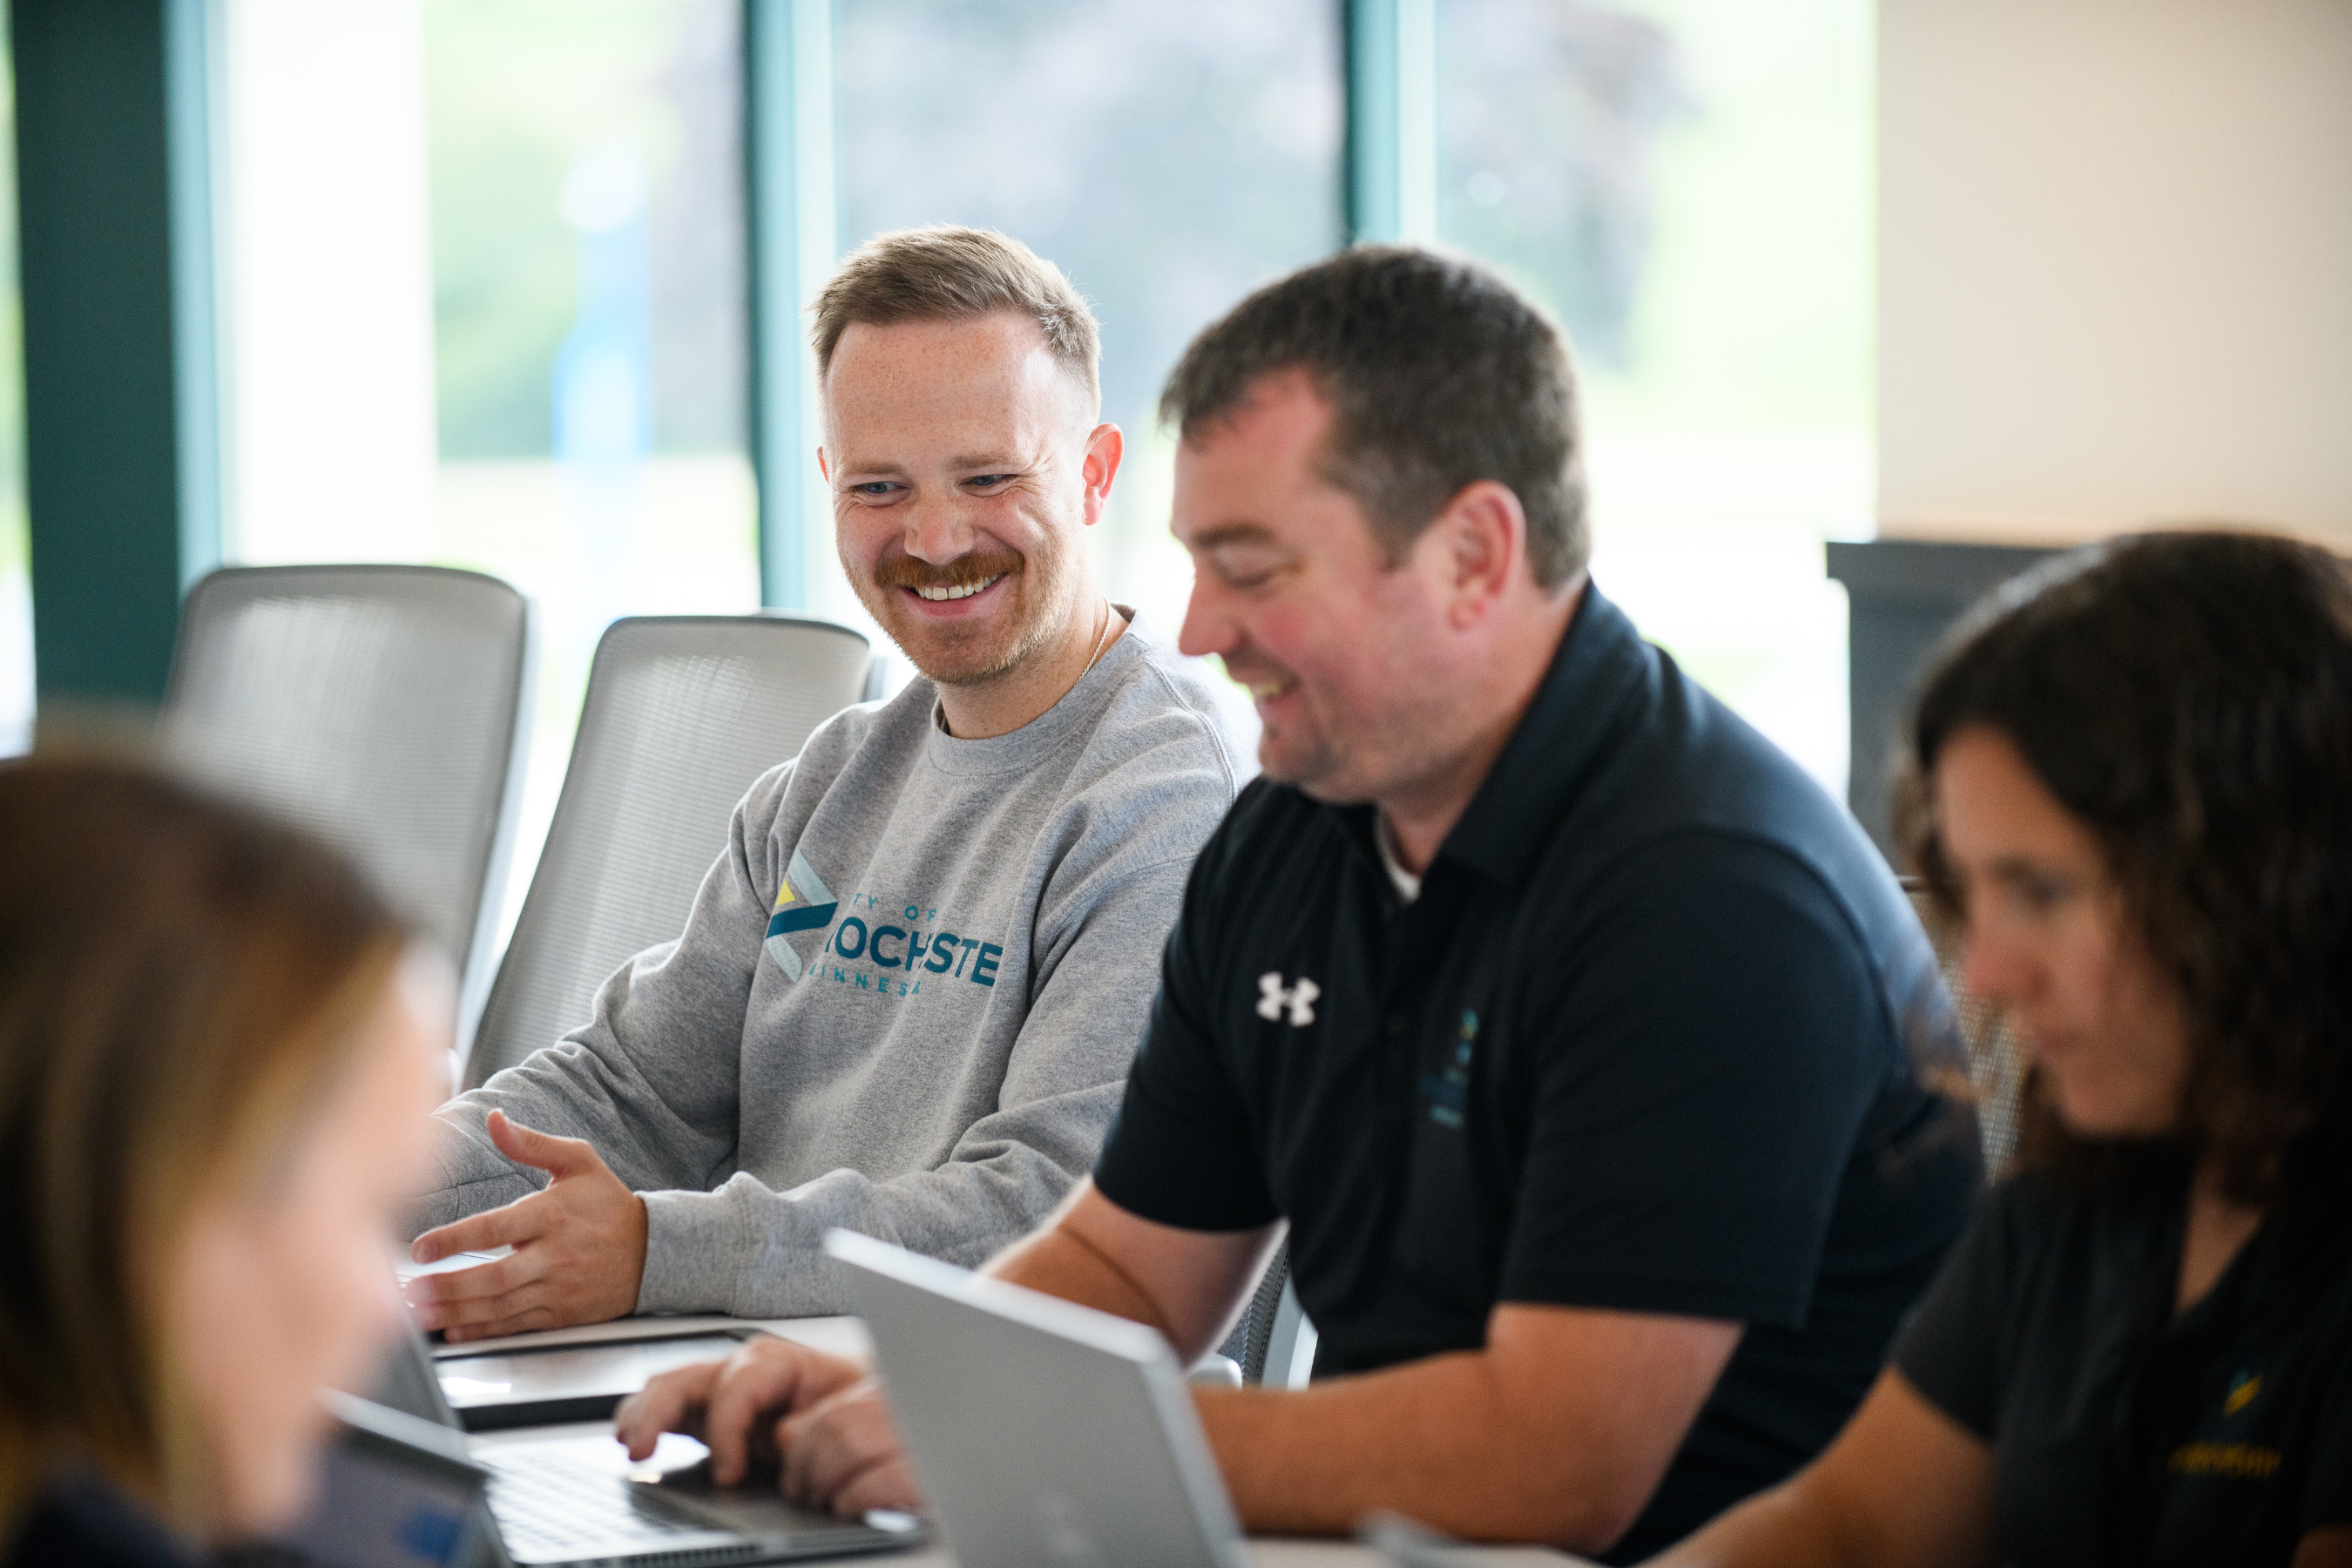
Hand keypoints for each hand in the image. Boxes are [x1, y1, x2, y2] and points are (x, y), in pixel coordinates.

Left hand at [405, 1110, 646, 1340]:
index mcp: (552, 1214)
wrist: (653, 1251)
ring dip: (457, 1312)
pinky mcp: (562, 1314)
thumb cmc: (608, 1204)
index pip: (496, 1228)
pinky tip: (455, 1331)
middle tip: (410, 1292)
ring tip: (420, 1314)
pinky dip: (483, 1331)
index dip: (456, 1239)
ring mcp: (558, 1288)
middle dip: (449, 1287)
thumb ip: (531, 1143)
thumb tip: (495, 1119)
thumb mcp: (579, 1161)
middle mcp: (555, 1254)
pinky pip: (517, 1326)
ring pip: (501, 1306)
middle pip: (495, 1276)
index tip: (421, 1248)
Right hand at [616, 1337, 923, 1517]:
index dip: (729, 1426)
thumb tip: (786, 1439)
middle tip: (644, 1450)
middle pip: (693, 1376)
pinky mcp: (713, 1413)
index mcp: (785, 1363)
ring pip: (672, 1386)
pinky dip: (646, 1420)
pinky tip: (633, 1441)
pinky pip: (670, 1407)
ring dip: (646, 1413)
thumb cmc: (865, 1406)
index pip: (741, 1382)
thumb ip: (826, 1420)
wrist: (875, 1407)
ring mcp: (726, 1390)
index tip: (729, 1473)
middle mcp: (750, 1371)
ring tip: (631, 1444)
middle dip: (662, 1409)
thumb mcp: (859, 1411)